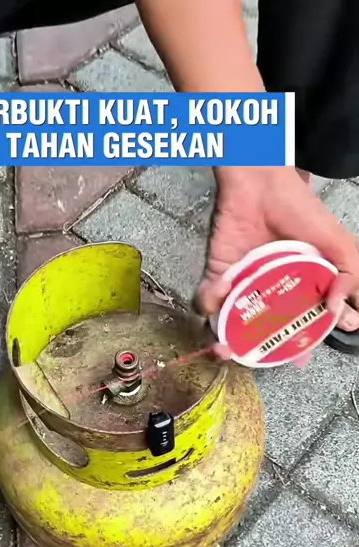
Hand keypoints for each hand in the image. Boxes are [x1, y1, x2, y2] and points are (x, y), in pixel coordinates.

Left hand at [195, 167, 358, 361]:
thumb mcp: (338, 246)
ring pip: (227, 327)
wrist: (263, 182)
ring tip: (224, 346)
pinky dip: (210, 300)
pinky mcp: (216, 276)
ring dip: (223, 341)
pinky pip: (206, 301)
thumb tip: (342, 315)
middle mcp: (269, 297)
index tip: (298, 358)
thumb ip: (349, 279)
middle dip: (254, 353)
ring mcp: (242, 289)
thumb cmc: (301, 211)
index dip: (297, 347)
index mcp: (299, 294)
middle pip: (259, 336)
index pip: (298, 329)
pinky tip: (224, 285)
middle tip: (253, 356)